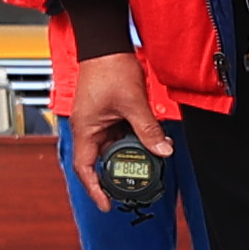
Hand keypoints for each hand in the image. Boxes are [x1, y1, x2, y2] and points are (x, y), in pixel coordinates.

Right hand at [63, 45, 164, 207]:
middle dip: (118, 174)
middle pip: (101, 161)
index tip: (106, 204)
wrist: (106, 45)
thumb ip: (148, 129)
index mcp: (85, 129)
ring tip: (148, 161)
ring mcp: (97, 121)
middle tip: (136, 185)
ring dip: (130, 154)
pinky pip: (119, 134)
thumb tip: (163, 150)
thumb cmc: (107, 68)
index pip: (85, 169)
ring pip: (113, 148)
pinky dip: (133, 139)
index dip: (94, 190)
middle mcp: (88, 128)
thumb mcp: (133, 103)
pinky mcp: (107, 114)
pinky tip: (149, 140)